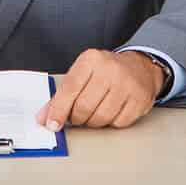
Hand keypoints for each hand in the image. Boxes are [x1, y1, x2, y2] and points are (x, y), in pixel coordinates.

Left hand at [39, 47, 167, 129]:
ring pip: (100, 118)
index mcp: (91, 60)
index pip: (69, 89)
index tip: (52, 124)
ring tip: (95, 112)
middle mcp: (111, 70)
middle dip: (76, 118)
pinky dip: (112, 122)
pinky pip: (118, 123)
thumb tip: (45, 117)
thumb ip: (62, 95)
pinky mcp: (140, 99)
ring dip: (93, 122)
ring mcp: (127, 85)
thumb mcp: (82, 73)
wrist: (140, 67)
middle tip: (77, 116)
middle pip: (83, 107)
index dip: (58, 110)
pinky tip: (112, 111)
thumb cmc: (106, 71)